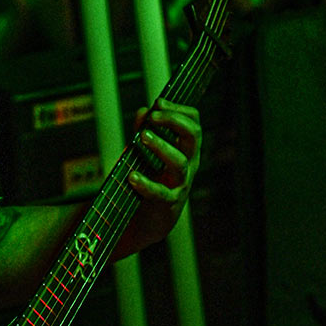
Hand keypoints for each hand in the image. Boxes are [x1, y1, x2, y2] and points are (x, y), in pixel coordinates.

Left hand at [125, 98, 201, 249]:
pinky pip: (160, 193)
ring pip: (179, 162)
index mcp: (186, 150)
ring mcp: (180, 184)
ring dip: (161, 146)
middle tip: (152, 116)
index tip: (158, 102)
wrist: (149, 222)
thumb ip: (144, 132)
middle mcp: (189, 165)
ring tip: (142, 136)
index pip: (194, 122)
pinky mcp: (168, 204)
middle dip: (174, 120)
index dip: (179, 109)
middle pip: (193, 135)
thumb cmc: (149, 182)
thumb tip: (142, 110)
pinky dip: (145, 184)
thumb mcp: (145, 154)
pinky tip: (131, 176)